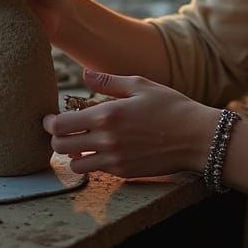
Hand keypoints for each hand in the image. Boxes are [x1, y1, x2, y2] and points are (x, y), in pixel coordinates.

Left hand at [44, 69, 216, 177]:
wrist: (197, 137)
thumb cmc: (171, 106)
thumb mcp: (141, 85)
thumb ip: (109, 81)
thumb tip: (85, 74)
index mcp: (107, 114)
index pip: (60, 125)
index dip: (50, 123)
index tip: (51, 118)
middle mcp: (106, 140)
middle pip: (60, 147)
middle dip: (57, 139)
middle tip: (64, 131)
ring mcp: (114, 160)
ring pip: (75, 164)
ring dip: (74, 154)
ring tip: (84, 143)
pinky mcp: (124, 173)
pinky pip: (97, 171)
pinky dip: (94, 162)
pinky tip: (104, 150)